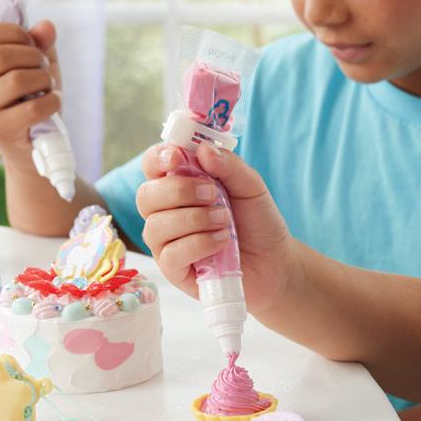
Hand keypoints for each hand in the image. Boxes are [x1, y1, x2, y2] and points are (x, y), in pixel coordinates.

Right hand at [0, 20, 62, 168]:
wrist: (33, 146)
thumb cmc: (31, 98)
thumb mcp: (36, 65)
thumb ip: (41, 43)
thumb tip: (47, 26)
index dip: (15, 32)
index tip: (31, 44)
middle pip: (0, 55)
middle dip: (34, 57)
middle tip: (44, 68)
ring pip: (16, 79)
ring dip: (44, 79)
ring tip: (48, 87)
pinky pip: (33, 107)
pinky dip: (52, 101)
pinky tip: (53, 102)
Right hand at [136, 143, 295, 313]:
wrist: (275, 261)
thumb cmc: (258, 221)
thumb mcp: (250, 186)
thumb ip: (229, 166)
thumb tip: (203, 149)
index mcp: (179, 185)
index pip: (152, 165)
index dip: (158, 158)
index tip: (179, 157)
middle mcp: (166, 213)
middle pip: (146, 196)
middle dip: (179, 191)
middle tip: (212, 194)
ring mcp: (167, 243)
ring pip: (155, 227)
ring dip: (193, 219)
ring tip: (225, 221)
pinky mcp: (174, 270)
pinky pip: (170, 255)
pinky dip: (198, 244)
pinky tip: (221, 242)